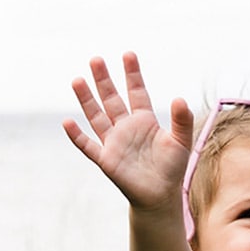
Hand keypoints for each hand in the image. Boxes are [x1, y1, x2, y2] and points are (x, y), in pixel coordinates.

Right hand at [62, 52, 196, 213]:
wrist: (160, 196)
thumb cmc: (172, 168)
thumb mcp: (181, 141)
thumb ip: (182, 120)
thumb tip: (180, 99)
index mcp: (144, 120)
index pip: (136, 92)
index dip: (132, 74)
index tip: (128, 54)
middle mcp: (125, 127)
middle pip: (111, 99)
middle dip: (104, 80)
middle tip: (96, 59)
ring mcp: (113, 142)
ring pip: (96, 116)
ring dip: (87, 100)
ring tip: (77, 80)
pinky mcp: (106, 159)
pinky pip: (88, 146)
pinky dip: (77, 136)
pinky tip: (67, 122)